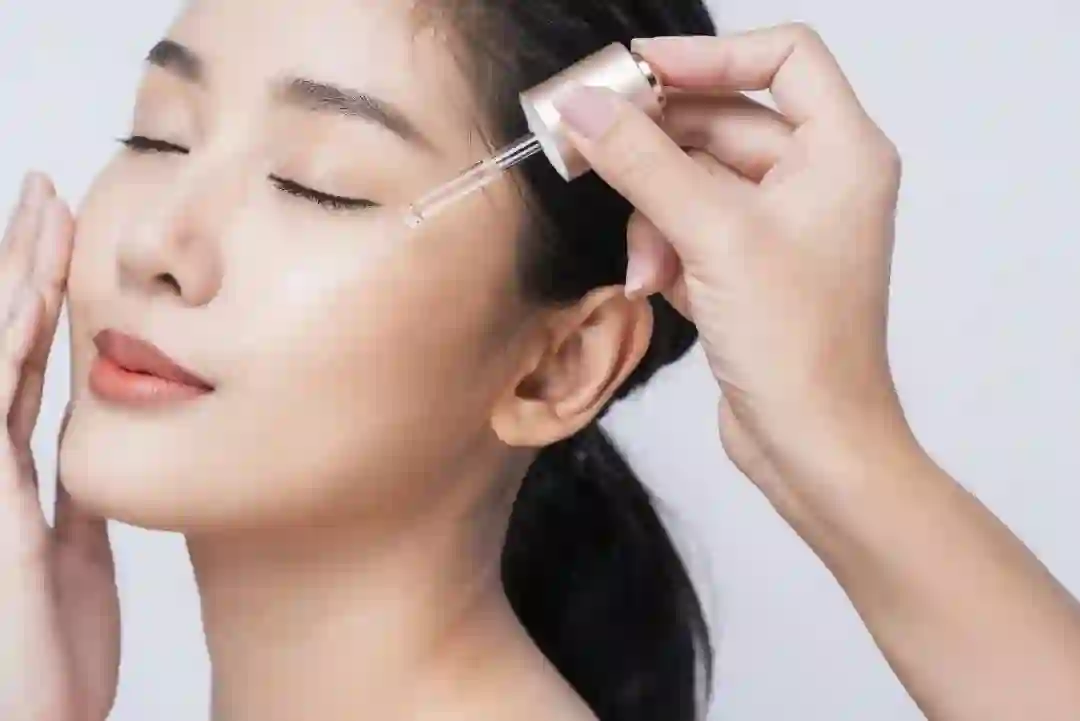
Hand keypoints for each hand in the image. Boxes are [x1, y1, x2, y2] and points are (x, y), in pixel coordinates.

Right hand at [0, 174, 119, 720]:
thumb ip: (74, 491)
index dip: (37, 294)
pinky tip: (26, 290)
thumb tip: (98, 438)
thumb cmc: (44, 651)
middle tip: (46, 191)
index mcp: (10, 470)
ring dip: (11, 278)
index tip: (64, 234)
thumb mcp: (71, 551)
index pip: (20, 360)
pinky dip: (3, 342)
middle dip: (21, 262)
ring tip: (37, 209)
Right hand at [556, 25, 908, 492]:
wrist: (811, 447)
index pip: (783, 59)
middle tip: (589, 145)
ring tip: (644, 261)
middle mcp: (817, 181)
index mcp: (841, 153)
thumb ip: (644, 163)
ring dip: (655, 213)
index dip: (709, 53)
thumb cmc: (799, 347)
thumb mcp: (714, 238)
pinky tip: (652, 285)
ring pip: (695, 180)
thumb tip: (583, 108)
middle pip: (722, 121)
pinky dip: (663, 248)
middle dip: (656, 146)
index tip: (639, 70)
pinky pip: (690, 228)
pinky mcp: (749, 268)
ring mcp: (781, 227)